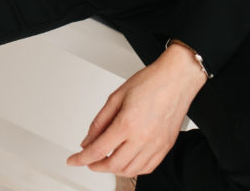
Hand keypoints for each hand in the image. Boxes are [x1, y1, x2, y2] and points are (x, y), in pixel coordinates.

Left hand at [65, 42, 206, 178]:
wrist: (177, 78)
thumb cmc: (151, 81)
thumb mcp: (117, 96)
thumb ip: (99, 121)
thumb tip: (87, 141)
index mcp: (127, 123)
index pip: (98, 150)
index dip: (81, 159)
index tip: (73, 160)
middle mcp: (142, 138)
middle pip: (113, 165)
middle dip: (96, 165)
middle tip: (89, 159)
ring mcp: (155, 145)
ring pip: (129, 170)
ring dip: (114, 169)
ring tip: (107, 160)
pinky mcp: (165, 147)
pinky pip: (147, 168)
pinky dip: (133, 169)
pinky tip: (127, 161)